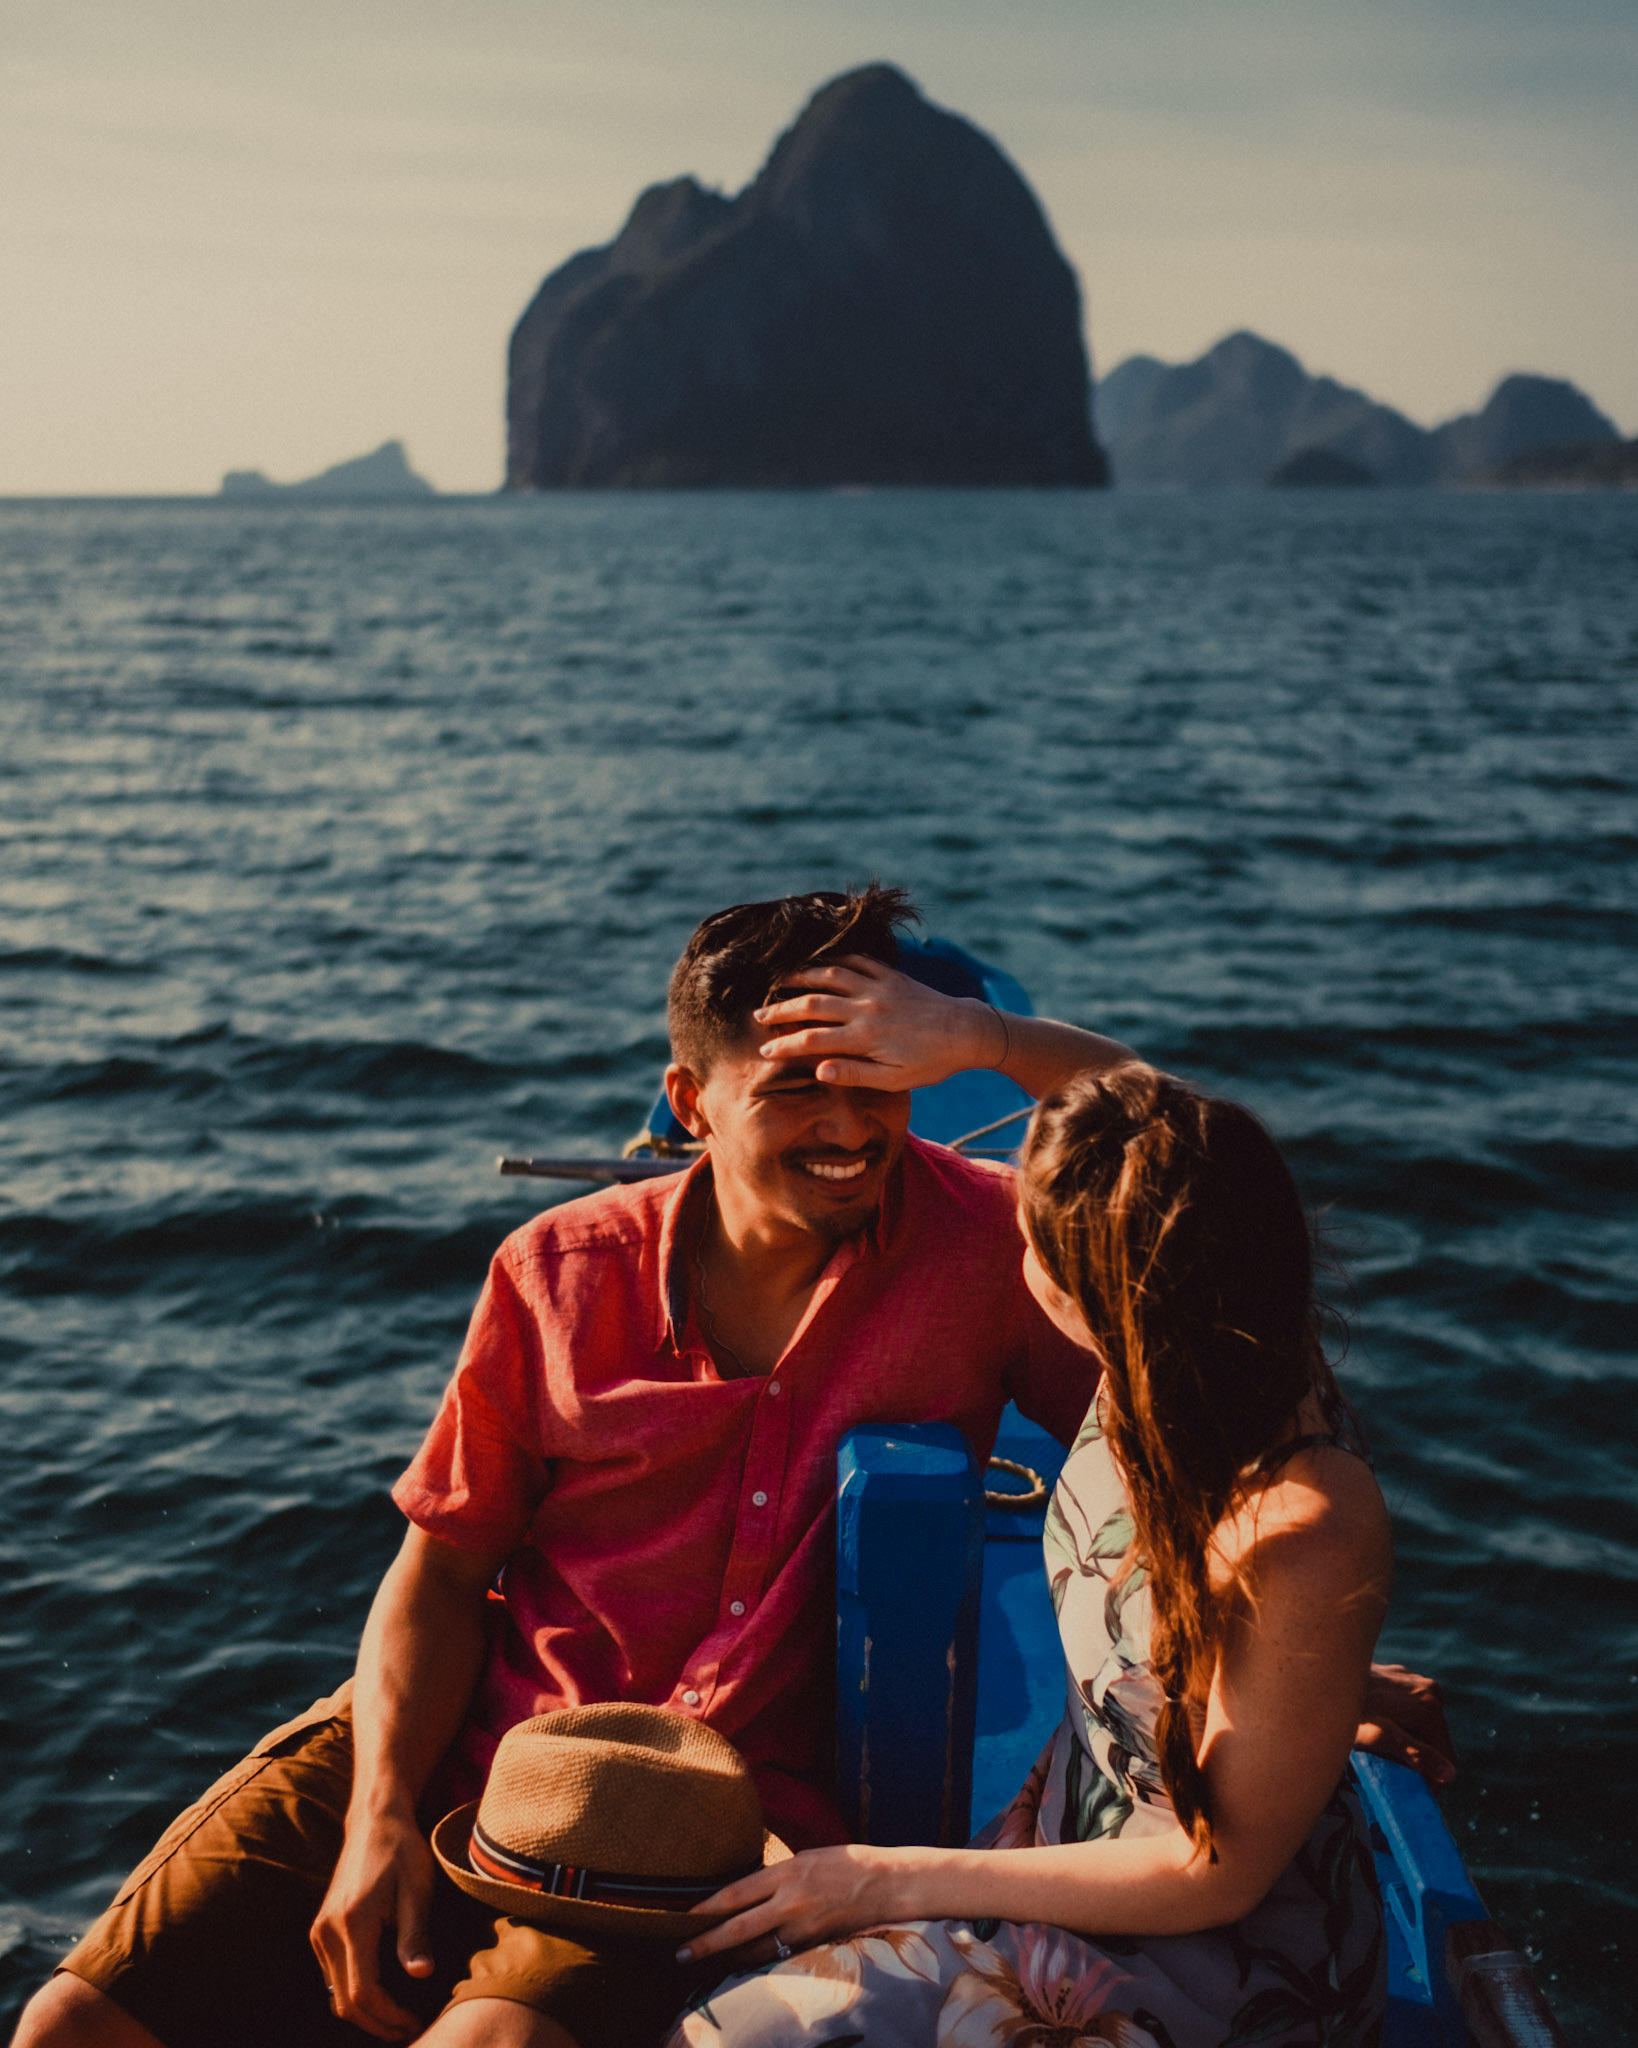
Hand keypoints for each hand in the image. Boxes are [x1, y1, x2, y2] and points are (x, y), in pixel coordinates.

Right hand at [309, 1805, 435, 2039]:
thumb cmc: (403, 1851)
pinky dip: (355, 1995)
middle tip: (413, 2029)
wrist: (375, 1820)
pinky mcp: (320, 1929)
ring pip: (335, 1994)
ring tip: (402, 2018)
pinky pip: (333, 1977)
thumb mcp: (417, 1889)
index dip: (389, 2017)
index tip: (417, 2022)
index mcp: (352, 1923)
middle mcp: (327, 1932)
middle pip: (345, 2002)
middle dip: (378, 2024)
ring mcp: (319, 1932)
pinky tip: (384, 1995)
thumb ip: (415, 1934)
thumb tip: (421, 1975)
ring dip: (366, 2013)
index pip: (363, 1992)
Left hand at [675, 1843, 919, 1964]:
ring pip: (757, 1950)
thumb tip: (750, 1890)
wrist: (889, 1883)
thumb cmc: (849, 1862)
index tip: (686, 1916)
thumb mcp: (809, 1857)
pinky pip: (780, 1956)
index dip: (708, 1908)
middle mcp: (792, 1901)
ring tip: (707, 1964)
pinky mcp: (816, 1945)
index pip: (737, 1893)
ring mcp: (804, 1927)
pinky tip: (744, 1965)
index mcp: (788, 1871)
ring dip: (730, 1958)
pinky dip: (759, 1962)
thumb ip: (779, 1874)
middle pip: (739, 1928)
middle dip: (707, 1943)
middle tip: (681, 1954)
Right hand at [755, 957, 1003, 1092]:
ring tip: (779, 983)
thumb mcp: (895, 1080)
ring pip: (830, 975)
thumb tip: (818, 1071)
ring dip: (801, 978)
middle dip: (781, 1009)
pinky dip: (834, 961)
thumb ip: (855, 1074)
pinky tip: (820, 965)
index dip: (785, 1045)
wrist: (967, 1031)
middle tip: (758, 1016)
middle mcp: (867, 1007)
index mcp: (865, 1037)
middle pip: (813, 1004)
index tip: (764, 1051)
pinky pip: (857, 961)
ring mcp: (878, 987)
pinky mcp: (891, 975)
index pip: (813, 1040)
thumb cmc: (930, 1063)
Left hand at [1354, 1663, 1456, 1787]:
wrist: (1319, 1678)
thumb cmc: (1347, 1712)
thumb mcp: (1379, 1739)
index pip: (1446, 1757)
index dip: (1432, 1782)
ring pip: (1420, 1726)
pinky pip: (1406, 1711)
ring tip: (1379, 1752)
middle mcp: (1427, 1687)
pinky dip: (1397, 1726)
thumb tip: (1449, 1774)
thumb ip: (1416, 1755)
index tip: (1410, 1792)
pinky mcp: (1396, 1678)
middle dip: (1419, 1762)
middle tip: (1390, 1772)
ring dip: (1407, 1744)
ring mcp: (1411, 1681)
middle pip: (1434, 1741)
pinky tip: (1374, 1730)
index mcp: (1430, 1703)